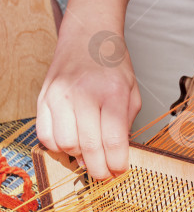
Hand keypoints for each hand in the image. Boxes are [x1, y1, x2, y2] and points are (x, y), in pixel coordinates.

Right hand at [37, 17, 140, 178]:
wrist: (87, 36)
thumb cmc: (112, 66)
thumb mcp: (132, 93)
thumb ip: (126, 125)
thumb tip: (118, 155)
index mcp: (112, 94)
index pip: (113, 140)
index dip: (118, 164)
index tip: (120, 171)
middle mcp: (83, 94)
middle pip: (89, 147)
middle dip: (100, 169)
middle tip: (106, 174)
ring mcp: (59, 96)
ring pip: (65, 145)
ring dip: (78, 157)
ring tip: (89, 154)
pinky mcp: (43, 98)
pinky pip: (45, 134)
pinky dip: (58, 146)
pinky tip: (71, 142)